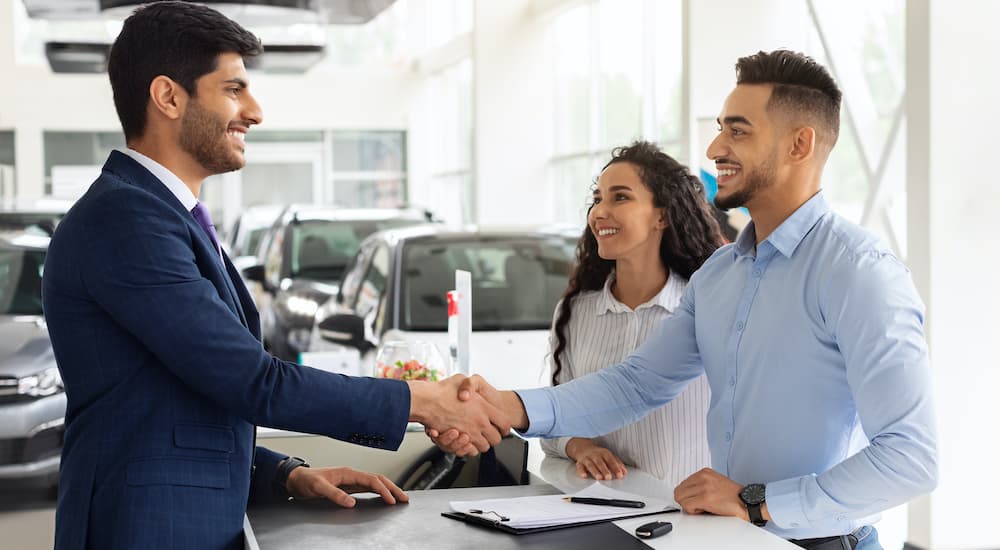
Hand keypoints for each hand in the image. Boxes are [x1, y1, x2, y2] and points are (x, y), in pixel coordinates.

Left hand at [285, 466, 407, 507]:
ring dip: (388, 489)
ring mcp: (351, 481)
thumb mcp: (318, 488)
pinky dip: (380, 492)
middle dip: (393, 488)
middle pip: (378, 479)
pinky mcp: (349, 487)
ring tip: (400, 497)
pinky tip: (384, 497)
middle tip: (405, 498)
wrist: (297, 480)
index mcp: (348, 473)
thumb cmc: (306, 481)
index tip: (391, 500)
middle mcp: (352, 475)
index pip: (371, 480)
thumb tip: (351, 502)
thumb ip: (335, 494)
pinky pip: (368, 488)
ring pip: (375, 483)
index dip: (383, 489)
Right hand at [408, 374, 510, 455]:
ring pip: (484, 447)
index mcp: (484, 407)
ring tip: (476, 437)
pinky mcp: (457, 441)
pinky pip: (469, 451)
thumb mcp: (461, 379)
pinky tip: (465, 441)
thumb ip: (470, 384)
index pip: (505, 423)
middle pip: (496, 439)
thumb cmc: (441, 390)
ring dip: (481, 444)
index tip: (502, 427)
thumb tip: (471, 388)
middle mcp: (479, 422)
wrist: (426, 401)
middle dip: (493, 437)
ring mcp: (469, 433)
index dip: (504, 427)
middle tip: (489, 433)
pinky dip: (468, 449)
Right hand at [565, 438, 626, 479]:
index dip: (615, 468)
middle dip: (604, 470)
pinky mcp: (580, 463)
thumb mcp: (609, 456)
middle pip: (600, 462)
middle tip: (609, 477)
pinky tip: (584, 476)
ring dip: (595, 471)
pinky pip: (579, 467)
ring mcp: (587, 458)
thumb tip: (624, 472)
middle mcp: (595, 455)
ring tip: (599, 478)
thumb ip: (617, 464)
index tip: (620, 475)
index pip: (611, 460)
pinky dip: (581, 471)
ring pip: (590, 465)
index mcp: (604, 453)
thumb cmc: (598, 454)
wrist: (583, 448)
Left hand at [674, 468, 766, 521]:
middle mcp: (703, 477)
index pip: (682, 484)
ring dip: (689, 506)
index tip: (694, 499)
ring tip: (701, 506)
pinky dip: (693, 511)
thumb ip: (699, 484)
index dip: (687, 495)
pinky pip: (687, 506)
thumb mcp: (714, 482)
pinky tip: (703, 509)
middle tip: (696, 505)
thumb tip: (685, 492)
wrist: (746, 502)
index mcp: (704, 472)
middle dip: (686, 500)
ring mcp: (704, 487)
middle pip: (678, 491)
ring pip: (680, 498)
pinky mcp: (706, 498)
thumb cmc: (732, 496)